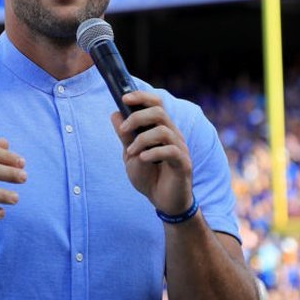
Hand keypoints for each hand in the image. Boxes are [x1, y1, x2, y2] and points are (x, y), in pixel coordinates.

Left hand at [110, 91, 193, 214]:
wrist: (162, 202)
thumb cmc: (149, 177)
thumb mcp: (131, 155)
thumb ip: (125, 136)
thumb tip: (115, 114)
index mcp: (161, 129)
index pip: (156, 103)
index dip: (141, 97)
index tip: (124, 98)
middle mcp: (173, 135)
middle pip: (159, 111)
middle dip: (137, 117)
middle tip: (122, 131)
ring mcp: (180, 148)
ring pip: (163, 130)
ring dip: (142, 139)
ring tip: (131, 152)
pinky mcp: (184, 164)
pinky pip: (171, 150)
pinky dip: (153, 152)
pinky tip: (142, 160)